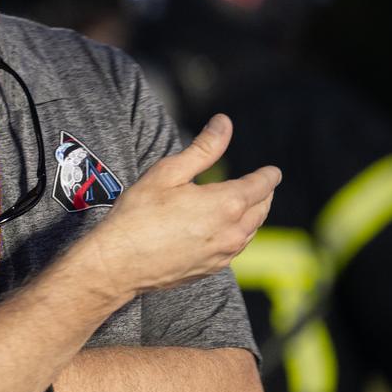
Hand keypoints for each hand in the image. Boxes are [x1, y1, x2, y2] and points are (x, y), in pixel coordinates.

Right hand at [82, 114, 279, 294]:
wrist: (119, 264)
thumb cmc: (138, 214)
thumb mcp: (169, 173)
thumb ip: (203, 149)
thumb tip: (224, 123)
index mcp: (226, 203)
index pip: (262, 185)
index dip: (269, 175)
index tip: (273, 170)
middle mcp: (233, 231)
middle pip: (262, 208)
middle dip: (264, 194)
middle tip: (261, 185)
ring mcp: (224, 253)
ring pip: (251, 230)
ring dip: (252, 215)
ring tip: (245, 204)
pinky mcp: (213, 268)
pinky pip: (236, 247)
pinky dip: (238, 234)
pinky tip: (224, 229)